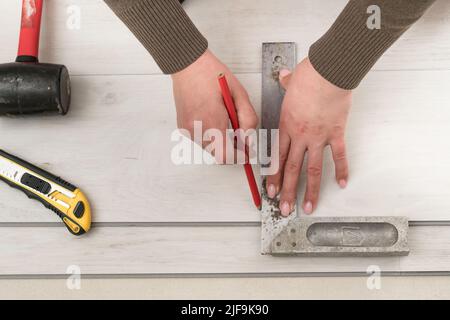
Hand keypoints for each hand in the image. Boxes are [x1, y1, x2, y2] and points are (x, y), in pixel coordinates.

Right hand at [171, 49, 257, 162]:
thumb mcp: (239, 94)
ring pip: (209, 148)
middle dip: (231, 148)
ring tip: (223, 119)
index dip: (238, 157)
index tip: (246, 153)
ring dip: (220, 141)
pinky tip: (212, 117)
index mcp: (212, 121)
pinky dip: (210, 135)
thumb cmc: (212, 75)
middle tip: (238, 133)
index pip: (226, 156)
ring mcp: (188, 130)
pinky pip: (200, 139)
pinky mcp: (183, 128)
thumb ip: (248, 119)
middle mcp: (197, 129)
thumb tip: (248, 138)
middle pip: (218, 154)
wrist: (188, 65)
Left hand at [266, 58, 351, 215]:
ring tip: (308, 207)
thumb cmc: (310, 76)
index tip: (270, 191)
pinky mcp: (336, 133)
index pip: (277, 157)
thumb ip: (286, 84)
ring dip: (310, 190)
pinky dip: (341, 170)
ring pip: (312, 169)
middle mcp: (300, 136)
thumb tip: (284, 76)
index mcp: (286, 126)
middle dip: (286, 191)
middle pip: (291, 169)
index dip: (272, 177)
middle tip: (284, 208)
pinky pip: (339, 156)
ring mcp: (318, 137)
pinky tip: (341, 183)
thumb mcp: (291, 81)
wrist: (328, 72)